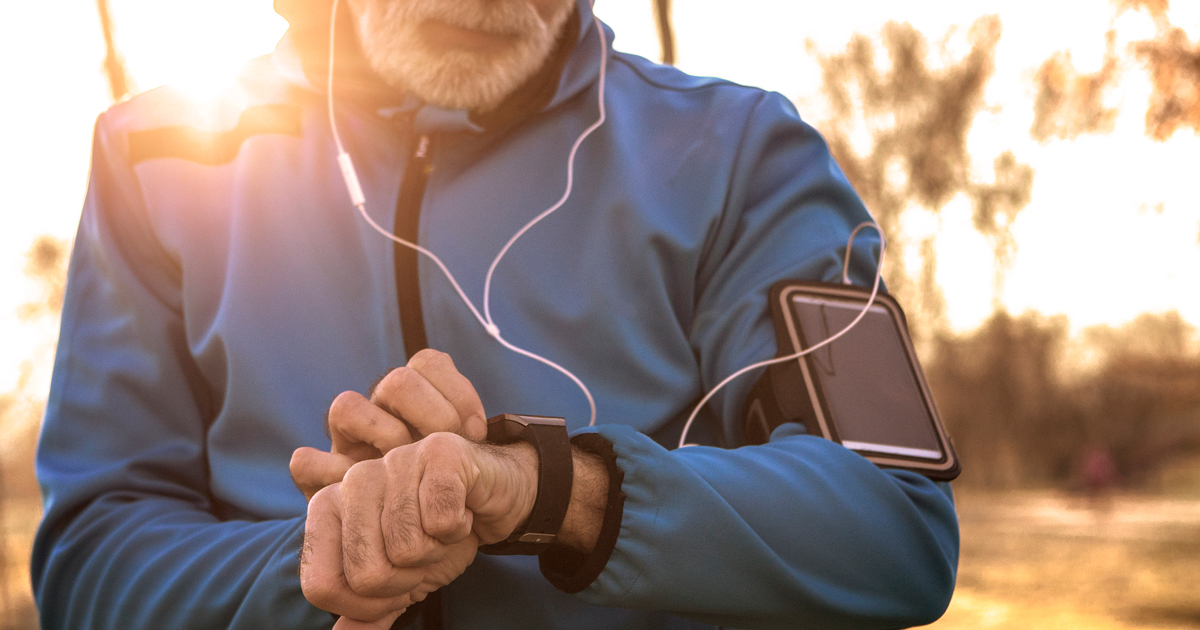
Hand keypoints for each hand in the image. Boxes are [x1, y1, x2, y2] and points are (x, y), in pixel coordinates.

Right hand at [291, 349, 487, 499]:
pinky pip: (306, 462)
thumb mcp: (469, 463)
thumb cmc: (450, 495)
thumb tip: (472, 431)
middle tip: (447, 446)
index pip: (428, 363)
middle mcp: (378, 412)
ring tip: (406, 465)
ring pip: (346, 407)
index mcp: (413, 400)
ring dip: (384, 436)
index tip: (477, 430)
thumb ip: (468, 437)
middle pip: (395, 381)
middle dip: (429, 414)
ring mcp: (347, 443)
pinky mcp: (319, 480)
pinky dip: (330, 474)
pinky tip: (361, 490)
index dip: (456, 391)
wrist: (427, 539)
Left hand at [300, 432, 537, 625]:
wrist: (492, 497)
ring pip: (407, 549)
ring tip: (441, 527)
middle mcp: (352, 480)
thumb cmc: (438, 533)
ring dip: (437, 551)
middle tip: (424, 552)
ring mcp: (395, 462)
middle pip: (366, 575)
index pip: (320, 585)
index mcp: (326, 508)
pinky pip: (442, 521)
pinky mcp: (438, 452)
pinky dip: (459, 528)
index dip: (365, 605)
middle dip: (407, 579)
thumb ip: (369, 609)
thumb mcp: (399, 578)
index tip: (394, 585)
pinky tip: (461, 509)